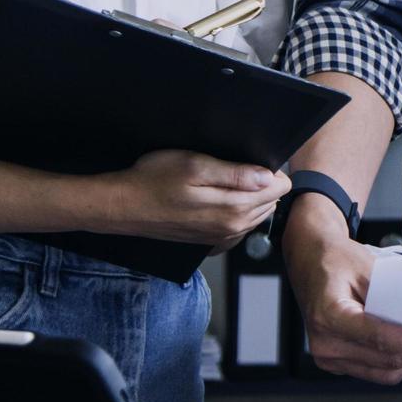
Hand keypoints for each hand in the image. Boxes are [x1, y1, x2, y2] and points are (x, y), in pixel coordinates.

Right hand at [95, 149, 289, 245]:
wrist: (123, 207)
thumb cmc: (152, 182)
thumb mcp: (194, 165)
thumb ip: (236, 173)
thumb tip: (268, 176)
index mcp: (233, 208)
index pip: (279, 188)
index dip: (269, 170)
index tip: (251, 160)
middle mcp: (232, 227)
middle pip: (270, 201)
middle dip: (261, 183)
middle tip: (233, 168)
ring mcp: (222, 237)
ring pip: (256, 213)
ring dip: (248, 197)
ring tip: (221, 181)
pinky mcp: (211, 240)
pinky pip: (238, 225)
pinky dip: (235, 211)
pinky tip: (216, 200)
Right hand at [283, 212, 401, 383]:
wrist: (310, 260)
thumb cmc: (338, 260)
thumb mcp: (368, 266)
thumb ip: (394, 295)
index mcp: (329, 315)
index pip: (380, 338)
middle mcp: (324, 342)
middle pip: (384, 359)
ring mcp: (326, 356)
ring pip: (381, 372)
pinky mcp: (332, 362)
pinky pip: (371, 371)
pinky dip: (394, 362)